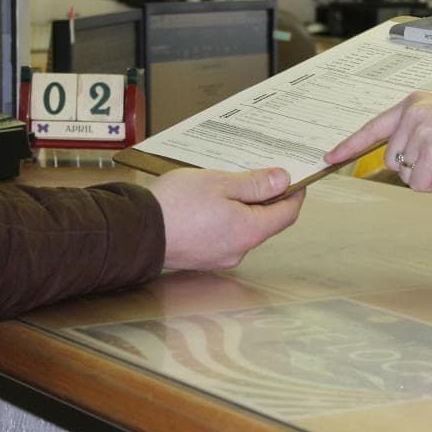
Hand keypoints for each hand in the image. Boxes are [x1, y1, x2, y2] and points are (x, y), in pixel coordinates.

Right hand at [150, 167, 304, 270]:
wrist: (136, 230)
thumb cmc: (175, 206)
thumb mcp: (220, 183)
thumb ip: (255, 184)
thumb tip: (283, 181)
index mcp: (249, 231)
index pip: (286, 214)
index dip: (294, 194)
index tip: (296, 179)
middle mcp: (238, 249)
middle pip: (264, 222)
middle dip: (265, 198)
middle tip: (258, 174)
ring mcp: (219, 256)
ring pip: (242, 228)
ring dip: (241, 207)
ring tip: (225, 184)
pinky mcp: (201, 257)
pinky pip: (222, 234)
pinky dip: (224, 217)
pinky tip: (208, 202)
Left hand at [324, 92, 431, 191]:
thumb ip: (419, 133)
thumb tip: (398, 161)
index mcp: (414, 103)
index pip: (373, 126)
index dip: (349, 144)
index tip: (329, 156)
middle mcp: (412, 114)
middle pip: (390, 160)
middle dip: (414, 168)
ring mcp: (421, 132)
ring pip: (405, 174)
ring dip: (430, 176)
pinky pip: (421, 185)